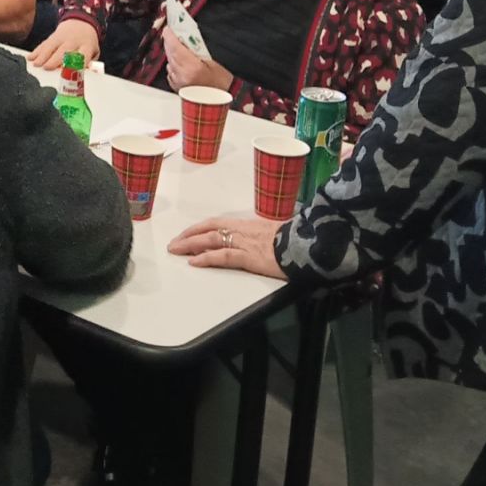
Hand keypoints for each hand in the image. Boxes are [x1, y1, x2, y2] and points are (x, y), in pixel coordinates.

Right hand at [29, 18, 98, 69]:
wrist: (81, 22)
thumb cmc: (86, 42)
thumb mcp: (93, 51)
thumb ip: (90, 63)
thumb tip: (83, 75)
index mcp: (86, 46)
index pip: (83, 55)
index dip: (77, 63)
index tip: (71, 72)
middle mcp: (74, 41)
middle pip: (64, 51)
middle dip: (55, 59)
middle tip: (47, 67)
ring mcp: (62, 38)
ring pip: (51, 46)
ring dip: (43, 55)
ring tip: (36, 64)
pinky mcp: (53, 36)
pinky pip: (44, 43)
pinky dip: (36, 51)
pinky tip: (30, 58)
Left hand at [162, 27, 232, 91]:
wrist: (218, 102)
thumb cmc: (221, 85)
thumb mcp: (214, 63)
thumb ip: (199, 50)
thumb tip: (190, 38)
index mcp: (192, 68)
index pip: (176, 48)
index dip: (170, 37)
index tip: (168, 29)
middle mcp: (182, 76)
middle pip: (170, 54)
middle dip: (170, 42)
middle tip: (171, 33)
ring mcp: (178, 83)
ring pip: (170, 62)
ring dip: (172, 54)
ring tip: (180, 48)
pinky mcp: (176, 87)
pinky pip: (171, 71)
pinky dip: (174, 64)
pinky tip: (181, 62)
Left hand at [168, 215, 288, 277]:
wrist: (311, 245)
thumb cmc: (297, 241)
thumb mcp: (275, 234)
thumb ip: (260, 236)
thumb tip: (253, 241)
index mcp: (249, 225)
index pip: (218, 223)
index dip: (200, 228)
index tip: (187, 233)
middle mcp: (244, 230)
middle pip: (210, 230)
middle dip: (189, 236)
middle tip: (174, 244)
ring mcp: (246, 243)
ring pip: (212, 240)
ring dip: (191, 244)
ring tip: (177, 250)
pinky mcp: (250, 257)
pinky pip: (224, 256)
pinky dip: (207, 258)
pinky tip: (194, 261)